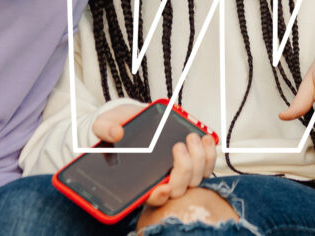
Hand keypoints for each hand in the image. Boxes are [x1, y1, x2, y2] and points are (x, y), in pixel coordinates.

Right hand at [91, 104, 216, 205]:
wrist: (131, 117)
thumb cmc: (118, 127)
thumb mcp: (105, 124)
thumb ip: (106, 129)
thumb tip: (115, 133)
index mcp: (137, 179)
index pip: (150, 197)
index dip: (158, 196)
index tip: (163, 187)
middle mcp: (160, 180)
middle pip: (179, 188)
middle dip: (184, 169)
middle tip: (179, 145)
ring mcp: (178, 173)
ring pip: (196, 178)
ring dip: (200, 159)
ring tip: (192, 137)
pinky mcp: (191, 161)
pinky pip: (206, 166)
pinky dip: (209, 154)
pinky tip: (206, 138)